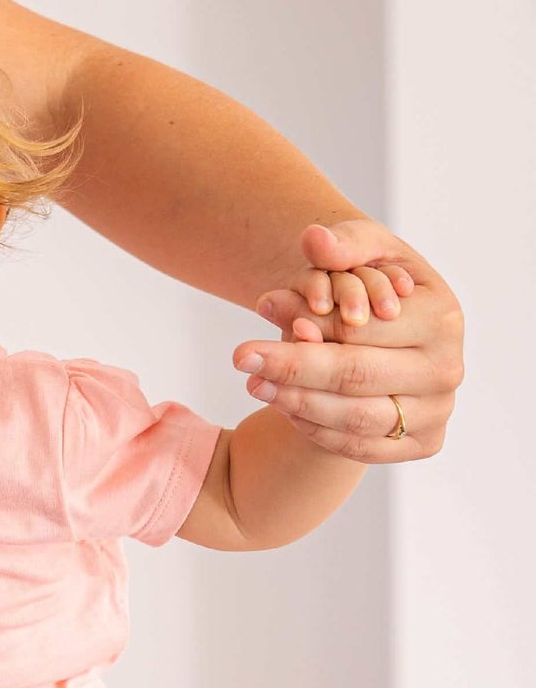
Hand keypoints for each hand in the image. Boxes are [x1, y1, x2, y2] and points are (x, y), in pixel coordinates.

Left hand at [233, 221, 461, 459]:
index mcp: (443, 317)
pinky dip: (316, 430)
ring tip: (255, 383)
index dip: (310, 321)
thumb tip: (313, 240)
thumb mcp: (369, 254)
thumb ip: (344, 243)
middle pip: (357, 375)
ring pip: (355, 418)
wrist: (403, 340)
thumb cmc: (382, 290)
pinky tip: (283, 407)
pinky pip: (359, 446)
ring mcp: (437, 412)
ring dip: (296, 403)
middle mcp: (446, 369)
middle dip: (293, 368)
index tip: (260, 310)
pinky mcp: (423, 444)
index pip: (364, 327)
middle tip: (241, 357)